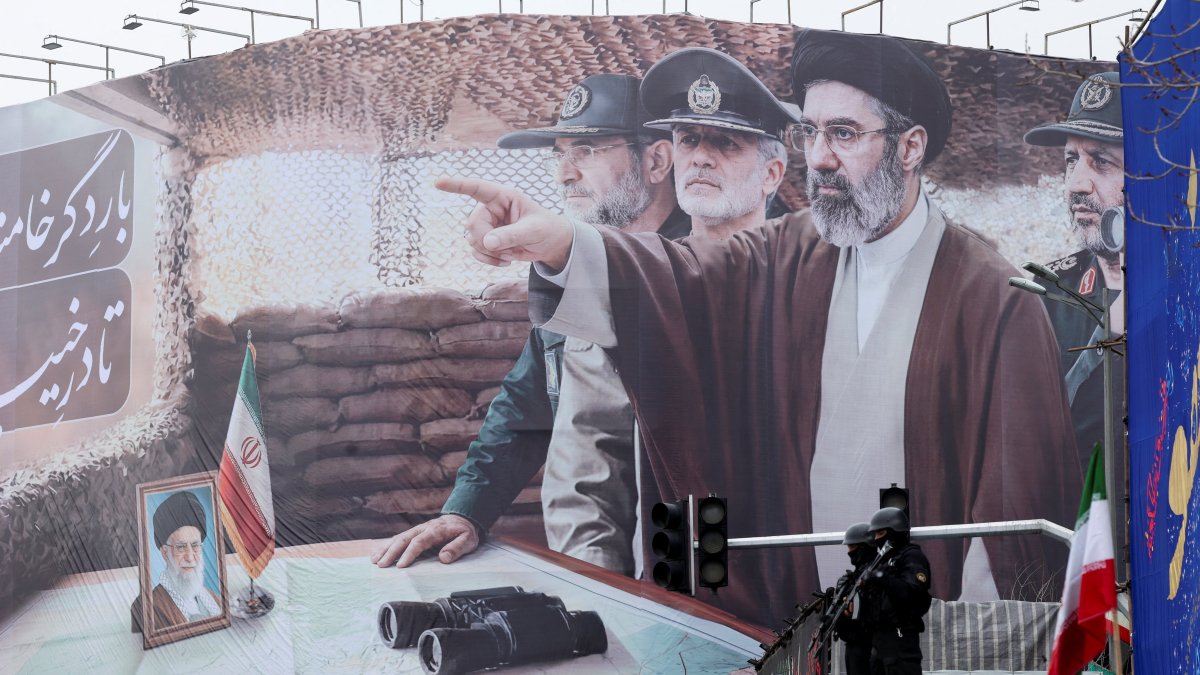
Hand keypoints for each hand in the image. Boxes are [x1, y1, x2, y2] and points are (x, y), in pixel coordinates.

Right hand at [369, 514, 480, 567]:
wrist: (463, 518)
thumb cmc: (465, 531)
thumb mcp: (468, 539)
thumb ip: (457, 548)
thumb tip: (444, 558)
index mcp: (435, 530)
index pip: (419, 542)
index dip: (409, 553)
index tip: (401, 565)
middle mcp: (423, 528)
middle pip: (404, 539)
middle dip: (391, 552)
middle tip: (382, 565)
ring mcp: (417, 529)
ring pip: (398, 538)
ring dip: (385, 549)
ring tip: (375, 561)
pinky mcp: (414, 532)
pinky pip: (398, 538)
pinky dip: (386, 546)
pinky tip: (377, 554)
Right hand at [435, 177, 574, 270]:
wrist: (551, 245)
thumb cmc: (547, 229)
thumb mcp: (533, 231)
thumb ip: (511, 235)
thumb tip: (487, 242)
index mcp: (504, 197)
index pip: (477, 188)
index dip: (457, 185)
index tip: (438, 183)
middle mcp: (492, 208)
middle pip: (472, 224)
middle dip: (485, 240)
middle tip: (505, 249)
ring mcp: (488, 225)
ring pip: (472, 239)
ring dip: (489, 252)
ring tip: (510, 254)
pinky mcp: (487, 240)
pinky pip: (476, 251)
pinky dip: (488, 260)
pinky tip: (505, 261)